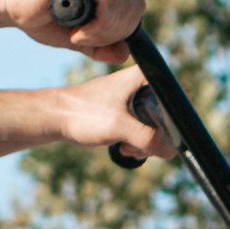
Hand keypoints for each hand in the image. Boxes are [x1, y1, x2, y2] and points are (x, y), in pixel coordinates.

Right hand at [6, 0, 141, 53]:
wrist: (7, 4)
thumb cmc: (39, 18)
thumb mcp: (78, 38)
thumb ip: (102, 45)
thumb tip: (126, 54)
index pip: (134, 8)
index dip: (119, 33)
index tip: (90, 41)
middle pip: (135, 8)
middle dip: (113, 34)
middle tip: (83, 40)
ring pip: (125, 6)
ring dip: (104, 32)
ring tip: (78, 36)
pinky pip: (110, 2)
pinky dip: (98, 26)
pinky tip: (77, 31)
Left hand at [47, 65, 169, 167]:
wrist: (56, 117)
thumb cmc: (83, 114)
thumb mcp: (119, 127)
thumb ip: (147, 138)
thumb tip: (172, 151)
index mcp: (144, 77)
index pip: (173, 102)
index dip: (171, 124)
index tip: (155, 139)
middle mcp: (142, 84)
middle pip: (166, 117)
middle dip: (154, 138)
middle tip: (137, 145)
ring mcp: (134, 98)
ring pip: (154, 127)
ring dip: (143, 143)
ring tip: (126, 147)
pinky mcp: (125, 111)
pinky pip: (141, 130)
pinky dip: (135, 142)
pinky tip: (122, 147)